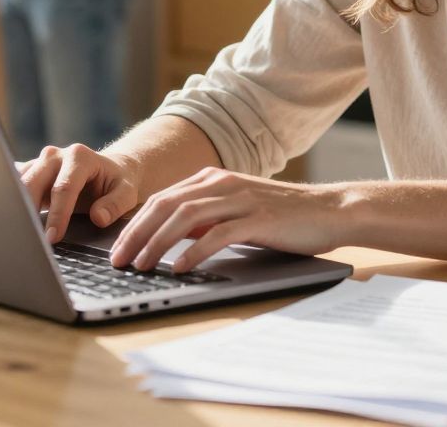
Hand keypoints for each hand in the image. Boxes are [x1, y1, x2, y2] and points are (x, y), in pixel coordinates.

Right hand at [19, 144, 143, 243]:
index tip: (52, 238)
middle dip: (28, 211)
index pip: (63, 188)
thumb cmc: (117, 183)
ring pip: (18, 184)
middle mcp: (56, 155)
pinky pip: (13, 185)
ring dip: (14, 207)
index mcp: (80, 157)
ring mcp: (40, 163)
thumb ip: (116, 204)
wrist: (110, 170)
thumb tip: (98, 217)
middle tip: (28, 239)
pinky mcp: (30, 172)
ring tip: (13, 233)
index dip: (57, 215)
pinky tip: (6, 221)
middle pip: (33, 183)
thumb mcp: (127, 192)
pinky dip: (9, 203)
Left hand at [109, 168, 349, 273]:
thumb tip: (170, 237)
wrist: (330, 211)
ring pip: (185, 217)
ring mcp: (240, 199)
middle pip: (165, 205)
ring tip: (141, 266)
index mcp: (213, 179)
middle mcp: (222, 183)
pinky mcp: (258, 218)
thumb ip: (206, 219)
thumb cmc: (283, 217)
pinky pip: (217, 234)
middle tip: (118, 260)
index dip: (134, 224)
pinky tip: (179, 268)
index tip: (116, 249)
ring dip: (157, 243)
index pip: (161, 199)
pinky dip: (193, 251)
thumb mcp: (237, 211)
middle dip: (136, 234)